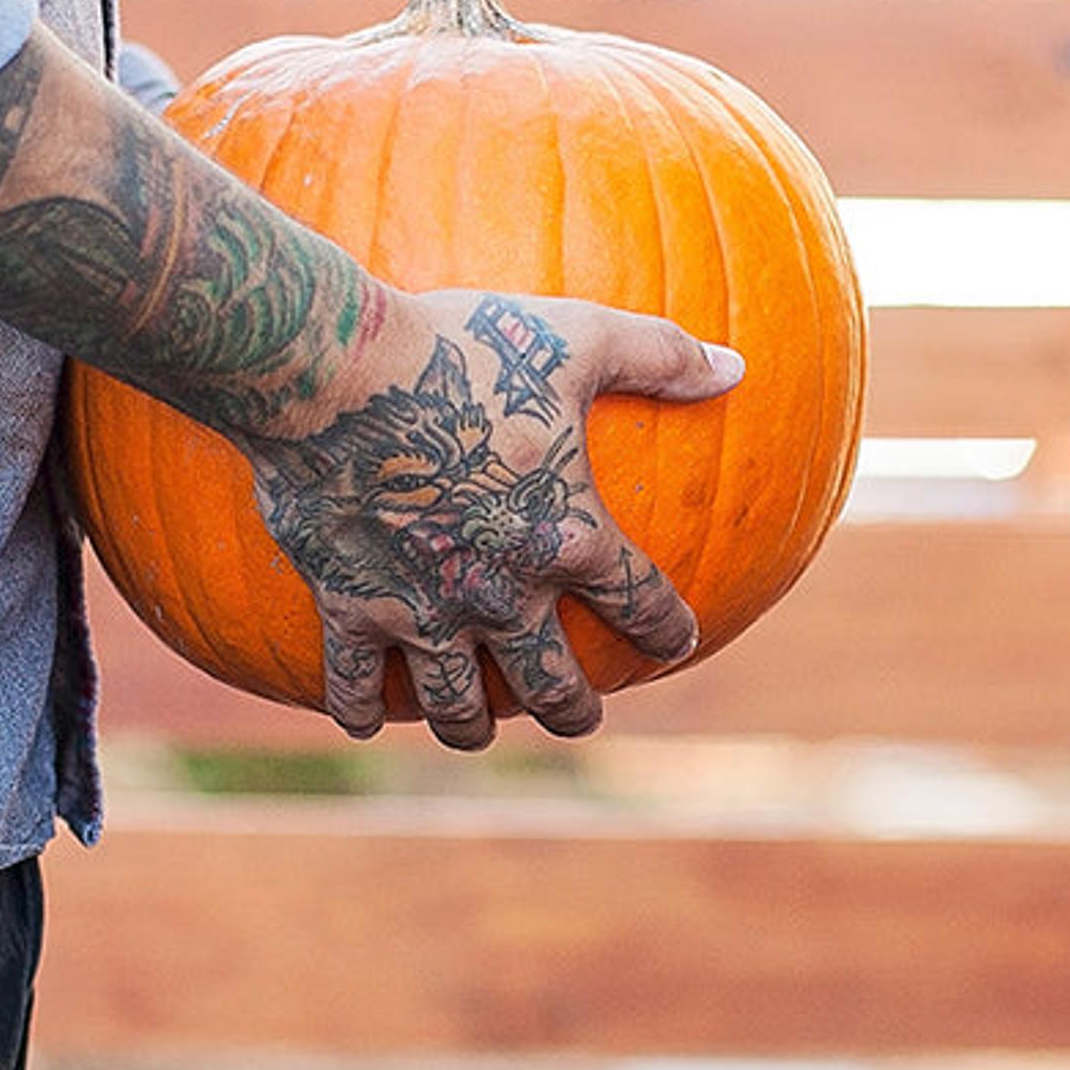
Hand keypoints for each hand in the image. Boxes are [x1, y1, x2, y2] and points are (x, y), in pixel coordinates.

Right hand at [240, 288, 740, 746]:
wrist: (334, 374)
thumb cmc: (462, 349)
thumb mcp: (575, 338)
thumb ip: (658, 357)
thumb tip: (735, 369)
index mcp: (570, 538)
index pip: (642, 603)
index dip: (667, 630)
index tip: (675, 642)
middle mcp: (504, 594)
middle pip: (551, 685)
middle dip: (571, 712)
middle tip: (577, 717)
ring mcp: (425, 612)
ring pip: (456, 705)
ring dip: (469, 726)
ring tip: (474, 731)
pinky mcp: (351, 608)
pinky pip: (357, 682)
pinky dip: (362, 710)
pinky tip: (365, 722)